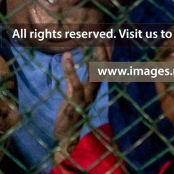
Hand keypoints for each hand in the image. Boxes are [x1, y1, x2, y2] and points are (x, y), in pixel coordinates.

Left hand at [52, 45, 103, 164]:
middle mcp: (93, 93)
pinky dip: (71, 70)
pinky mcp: (75, 105)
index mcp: (93, 89)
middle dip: (105, 52)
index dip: (107, 52)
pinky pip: (76, 85)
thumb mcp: (73, 93)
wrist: (65, 138)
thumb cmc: (69, 115)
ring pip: (95, 76)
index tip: (107, 36)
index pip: (104, 68)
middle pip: (105, 70)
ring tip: (89, 42)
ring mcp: (86, 99)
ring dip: (94, 59)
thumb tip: (69, 56)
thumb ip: (73, 76)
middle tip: (103, 35)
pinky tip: (66, 57)